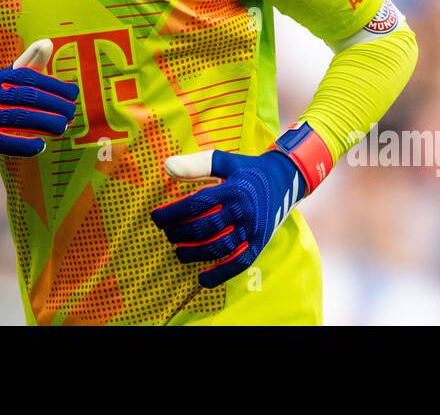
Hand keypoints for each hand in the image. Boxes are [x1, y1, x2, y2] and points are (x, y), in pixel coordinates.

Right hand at [0, 39, 78, 164]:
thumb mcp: (9, 80)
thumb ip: (30, 62)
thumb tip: (48, 42)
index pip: (28, 77)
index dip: (53, 84)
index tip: (73, 93)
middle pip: (25, 97)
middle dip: (53, 104)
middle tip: (71, 112)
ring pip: (18, 118)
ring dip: (45, 123)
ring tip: (62, 127)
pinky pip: (4, 142)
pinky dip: (24, 144)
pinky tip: (41, 146)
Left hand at [150, 147, 306, 287]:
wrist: (284, 179)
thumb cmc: (246, 170)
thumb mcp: (223, 161)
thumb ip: (195, 164)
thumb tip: (166, 166)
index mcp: (232, 189)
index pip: (196, 204)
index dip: (173, 213)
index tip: (156, 218)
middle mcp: (243, 210)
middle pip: (205, 228)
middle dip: (181, 233)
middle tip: (168, 234)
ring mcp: (252, 229)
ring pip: (219, 247)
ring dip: (194, 253)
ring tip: (179, 252)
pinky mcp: (260, 243)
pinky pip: (239, 263)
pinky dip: (221, 274)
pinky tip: (202, 279)